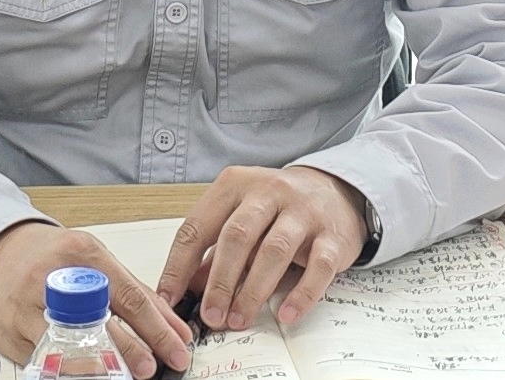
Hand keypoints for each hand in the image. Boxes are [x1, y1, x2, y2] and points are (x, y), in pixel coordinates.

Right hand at [0, 222, 192, 378]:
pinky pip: (45, 361)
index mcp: (82, 254)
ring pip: (68, 347)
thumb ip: (134, 291)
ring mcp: (28, 309)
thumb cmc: (52, 257)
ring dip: (100, 367)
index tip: (178, 347)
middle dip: (130, 350)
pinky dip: (70, 372)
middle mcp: (53, 280)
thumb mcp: (96, 258)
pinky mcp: (11, 335)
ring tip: (122, 376)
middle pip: (99, 323)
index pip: (128, 297)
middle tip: (152, 367)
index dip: (157, 327)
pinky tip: (88, 375)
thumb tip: (172, 325)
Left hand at [156, 166, 367, 331]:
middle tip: (210, 315)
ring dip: (253, 290)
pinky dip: (301, 294)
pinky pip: (318, 267)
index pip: (197, 226)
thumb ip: (214, 250)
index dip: (178, 265)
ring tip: (238, 320)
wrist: (335, 191)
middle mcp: (268, 192)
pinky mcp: (333, 235)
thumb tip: (186, 288)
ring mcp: (303, 211)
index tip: (168, 298)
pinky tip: (286, 315)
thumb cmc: (279, 208)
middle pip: (237, 237)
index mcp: (235, 185)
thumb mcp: (241, 218)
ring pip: (274, 251)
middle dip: (220, 281)